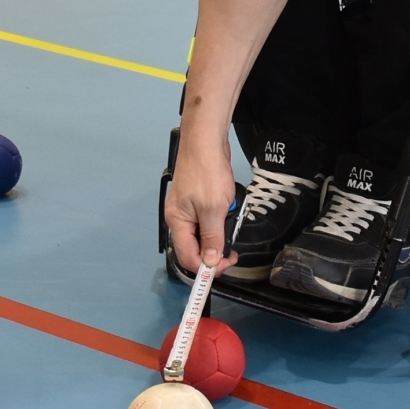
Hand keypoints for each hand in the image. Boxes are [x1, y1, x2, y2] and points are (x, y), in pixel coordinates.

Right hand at [163, 132, 239, 275]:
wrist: (206, 142)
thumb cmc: (206, 172)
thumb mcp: (213, 209)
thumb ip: (212, 237)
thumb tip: (211, 260)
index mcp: (177, 223)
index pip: (188, 258)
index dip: (208, 266)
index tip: (226, 263)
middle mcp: (179, 219)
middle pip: (195, 248)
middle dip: (214, 250)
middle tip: (232, 249)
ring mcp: (187, 209)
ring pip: (203, 234)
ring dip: (218, 233)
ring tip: (230, 220)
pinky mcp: (196, 201)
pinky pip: (207, 220)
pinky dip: (219, 219)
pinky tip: (227, 209)